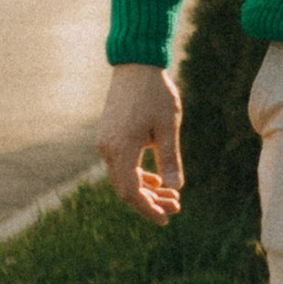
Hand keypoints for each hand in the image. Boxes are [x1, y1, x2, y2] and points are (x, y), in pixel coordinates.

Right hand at [101, 63, 182, 221]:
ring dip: (146, 189)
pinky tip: (157, 181)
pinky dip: (138, 175)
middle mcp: (107, 149)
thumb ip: (170, 159)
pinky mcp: (109, 136)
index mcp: (121, 149)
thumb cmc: (155, 94)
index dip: (148, 209)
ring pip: (123, 178)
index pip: (131, 192)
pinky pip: (121, 165)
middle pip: (125, 189)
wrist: (136, 65)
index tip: (167, 218)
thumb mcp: (168, 127)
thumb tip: (175, 188)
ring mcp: (105, 142)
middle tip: (176, 207)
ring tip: (172, 196)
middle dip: (150, 202)